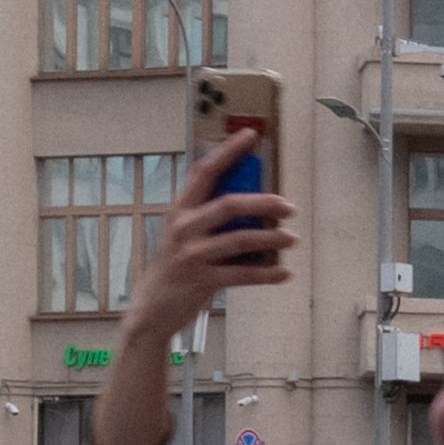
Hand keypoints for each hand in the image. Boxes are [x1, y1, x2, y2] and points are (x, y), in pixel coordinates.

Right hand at [126, 132, 293, 340]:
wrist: (151, 309)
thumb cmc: (174, 268)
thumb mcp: (182, 234)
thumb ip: (208, 217)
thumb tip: (250, 202)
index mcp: (180, 210)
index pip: (204, 170)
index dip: (228, 151)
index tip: (251, 135)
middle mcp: (184, 227)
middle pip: (230, 205)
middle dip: (264, 202)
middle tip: (289, 207)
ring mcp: (193, 254)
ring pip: (241, 239)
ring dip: (272, 238)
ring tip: (291, 239)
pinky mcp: (203, 281)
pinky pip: (243, 274)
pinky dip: (267, 274)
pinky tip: (284, 273)